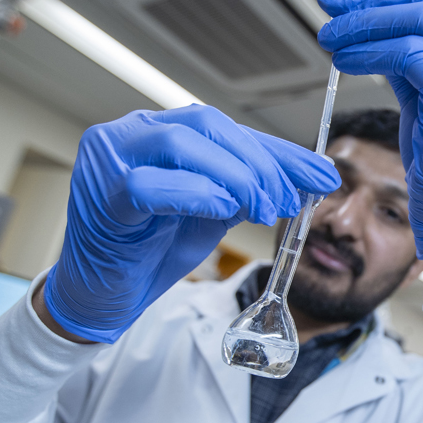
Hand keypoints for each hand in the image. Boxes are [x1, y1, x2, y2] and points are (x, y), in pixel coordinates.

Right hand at [43, 105, 339, 342]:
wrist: (105, 295)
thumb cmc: (153, 247)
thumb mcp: (217, 211)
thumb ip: (252, 187)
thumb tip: (311, 177)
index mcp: (160, 129)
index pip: (228, 129)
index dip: (279, 151)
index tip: (322, 175)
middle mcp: (131, 134)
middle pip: (207, 126)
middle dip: (259, 164)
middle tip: (287, 201)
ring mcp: (109, 159)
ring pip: (180, 143)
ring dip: (234, 176)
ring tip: (262, 209)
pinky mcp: (100, 195)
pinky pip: (148, 184)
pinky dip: (194, 193)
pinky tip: (224, 210)